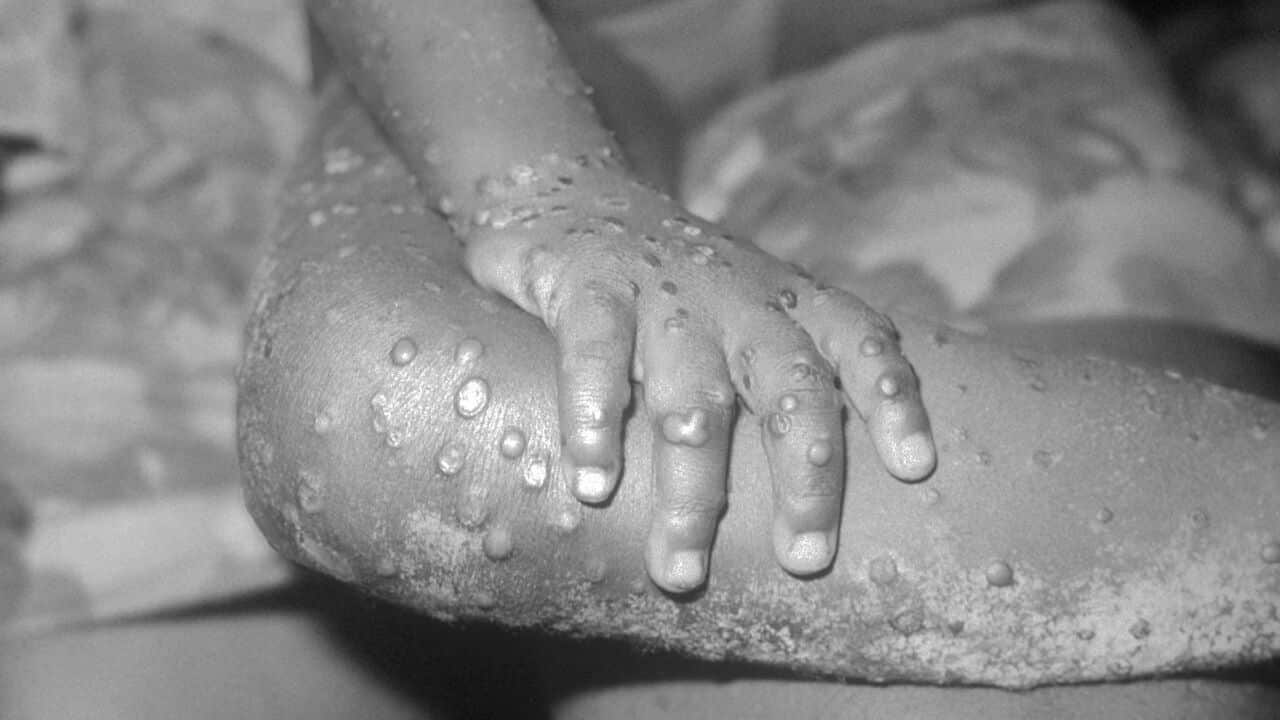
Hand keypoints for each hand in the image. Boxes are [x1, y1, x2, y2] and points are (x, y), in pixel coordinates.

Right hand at [460, 155, 934, 591]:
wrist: (573, 192)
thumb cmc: (675, 288)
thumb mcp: (746, 310)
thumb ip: (783, 374)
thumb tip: (830, 493)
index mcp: (787, 301)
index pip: (862, 339)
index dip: (892, 398)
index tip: (915, 468)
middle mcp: (738, 296)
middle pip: (793, 386)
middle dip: (807, 476)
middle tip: (804, 559)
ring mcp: (664, 290)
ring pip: (695, 395)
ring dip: (691, 488)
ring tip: (680, 568)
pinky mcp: (589, 283)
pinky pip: (597, 353)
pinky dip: (597, 419)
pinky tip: (594, 483)